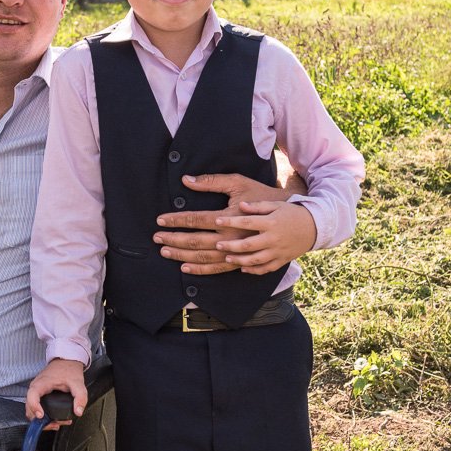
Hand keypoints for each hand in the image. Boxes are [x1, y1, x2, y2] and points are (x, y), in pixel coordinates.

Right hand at [25, 359, 85, 425]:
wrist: (66, 360)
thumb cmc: (68, 369)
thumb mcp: (77, 382)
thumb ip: (80, 397)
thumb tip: (78, 411)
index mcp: (41, 383)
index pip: (31, 397)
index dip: (34, 407)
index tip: (41, 416)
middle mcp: (36, 388)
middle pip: (29, 408)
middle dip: (40, 420)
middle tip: (54, 424)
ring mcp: (36, 392)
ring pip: (31, 410)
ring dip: (41, 420)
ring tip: (56, 424)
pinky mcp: (39, 394)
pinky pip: (36, 407)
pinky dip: (43, 416)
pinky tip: (54, 419)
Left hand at [153, 173, 293, 274]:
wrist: (294, 218)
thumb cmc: (263, 196)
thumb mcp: (239, 183)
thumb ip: (212, 182)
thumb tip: (186, 180)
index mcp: (230, 217)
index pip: (196, 219)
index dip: (176, 220)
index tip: (160, 220)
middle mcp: (233, 237)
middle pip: (196, 241)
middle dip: (174, 240)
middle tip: (157, 238)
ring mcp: (239, 252)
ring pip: (205, 258)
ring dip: (183, 257)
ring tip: (166, 253)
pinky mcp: (244, 261)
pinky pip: (220, 270)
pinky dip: (202, 270)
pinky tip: (187, 268)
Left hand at [215, 200, 317, 273]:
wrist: (315, 227)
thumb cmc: (291, 213)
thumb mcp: (276, 205)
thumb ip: (257, 206)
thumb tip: (239, 205)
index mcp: (271, 222)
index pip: (248, 222)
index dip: (231, 221)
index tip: (217, 220)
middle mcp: (274, 238)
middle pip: (249, 244)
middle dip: (231, 245)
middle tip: (217, 244)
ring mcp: (278, 251)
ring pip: (256, 259)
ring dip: (240, 260)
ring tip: (227, 258)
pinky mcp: (282, 260)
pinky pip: (266, 268)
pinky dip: (254, 270)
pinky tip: (242, 269)